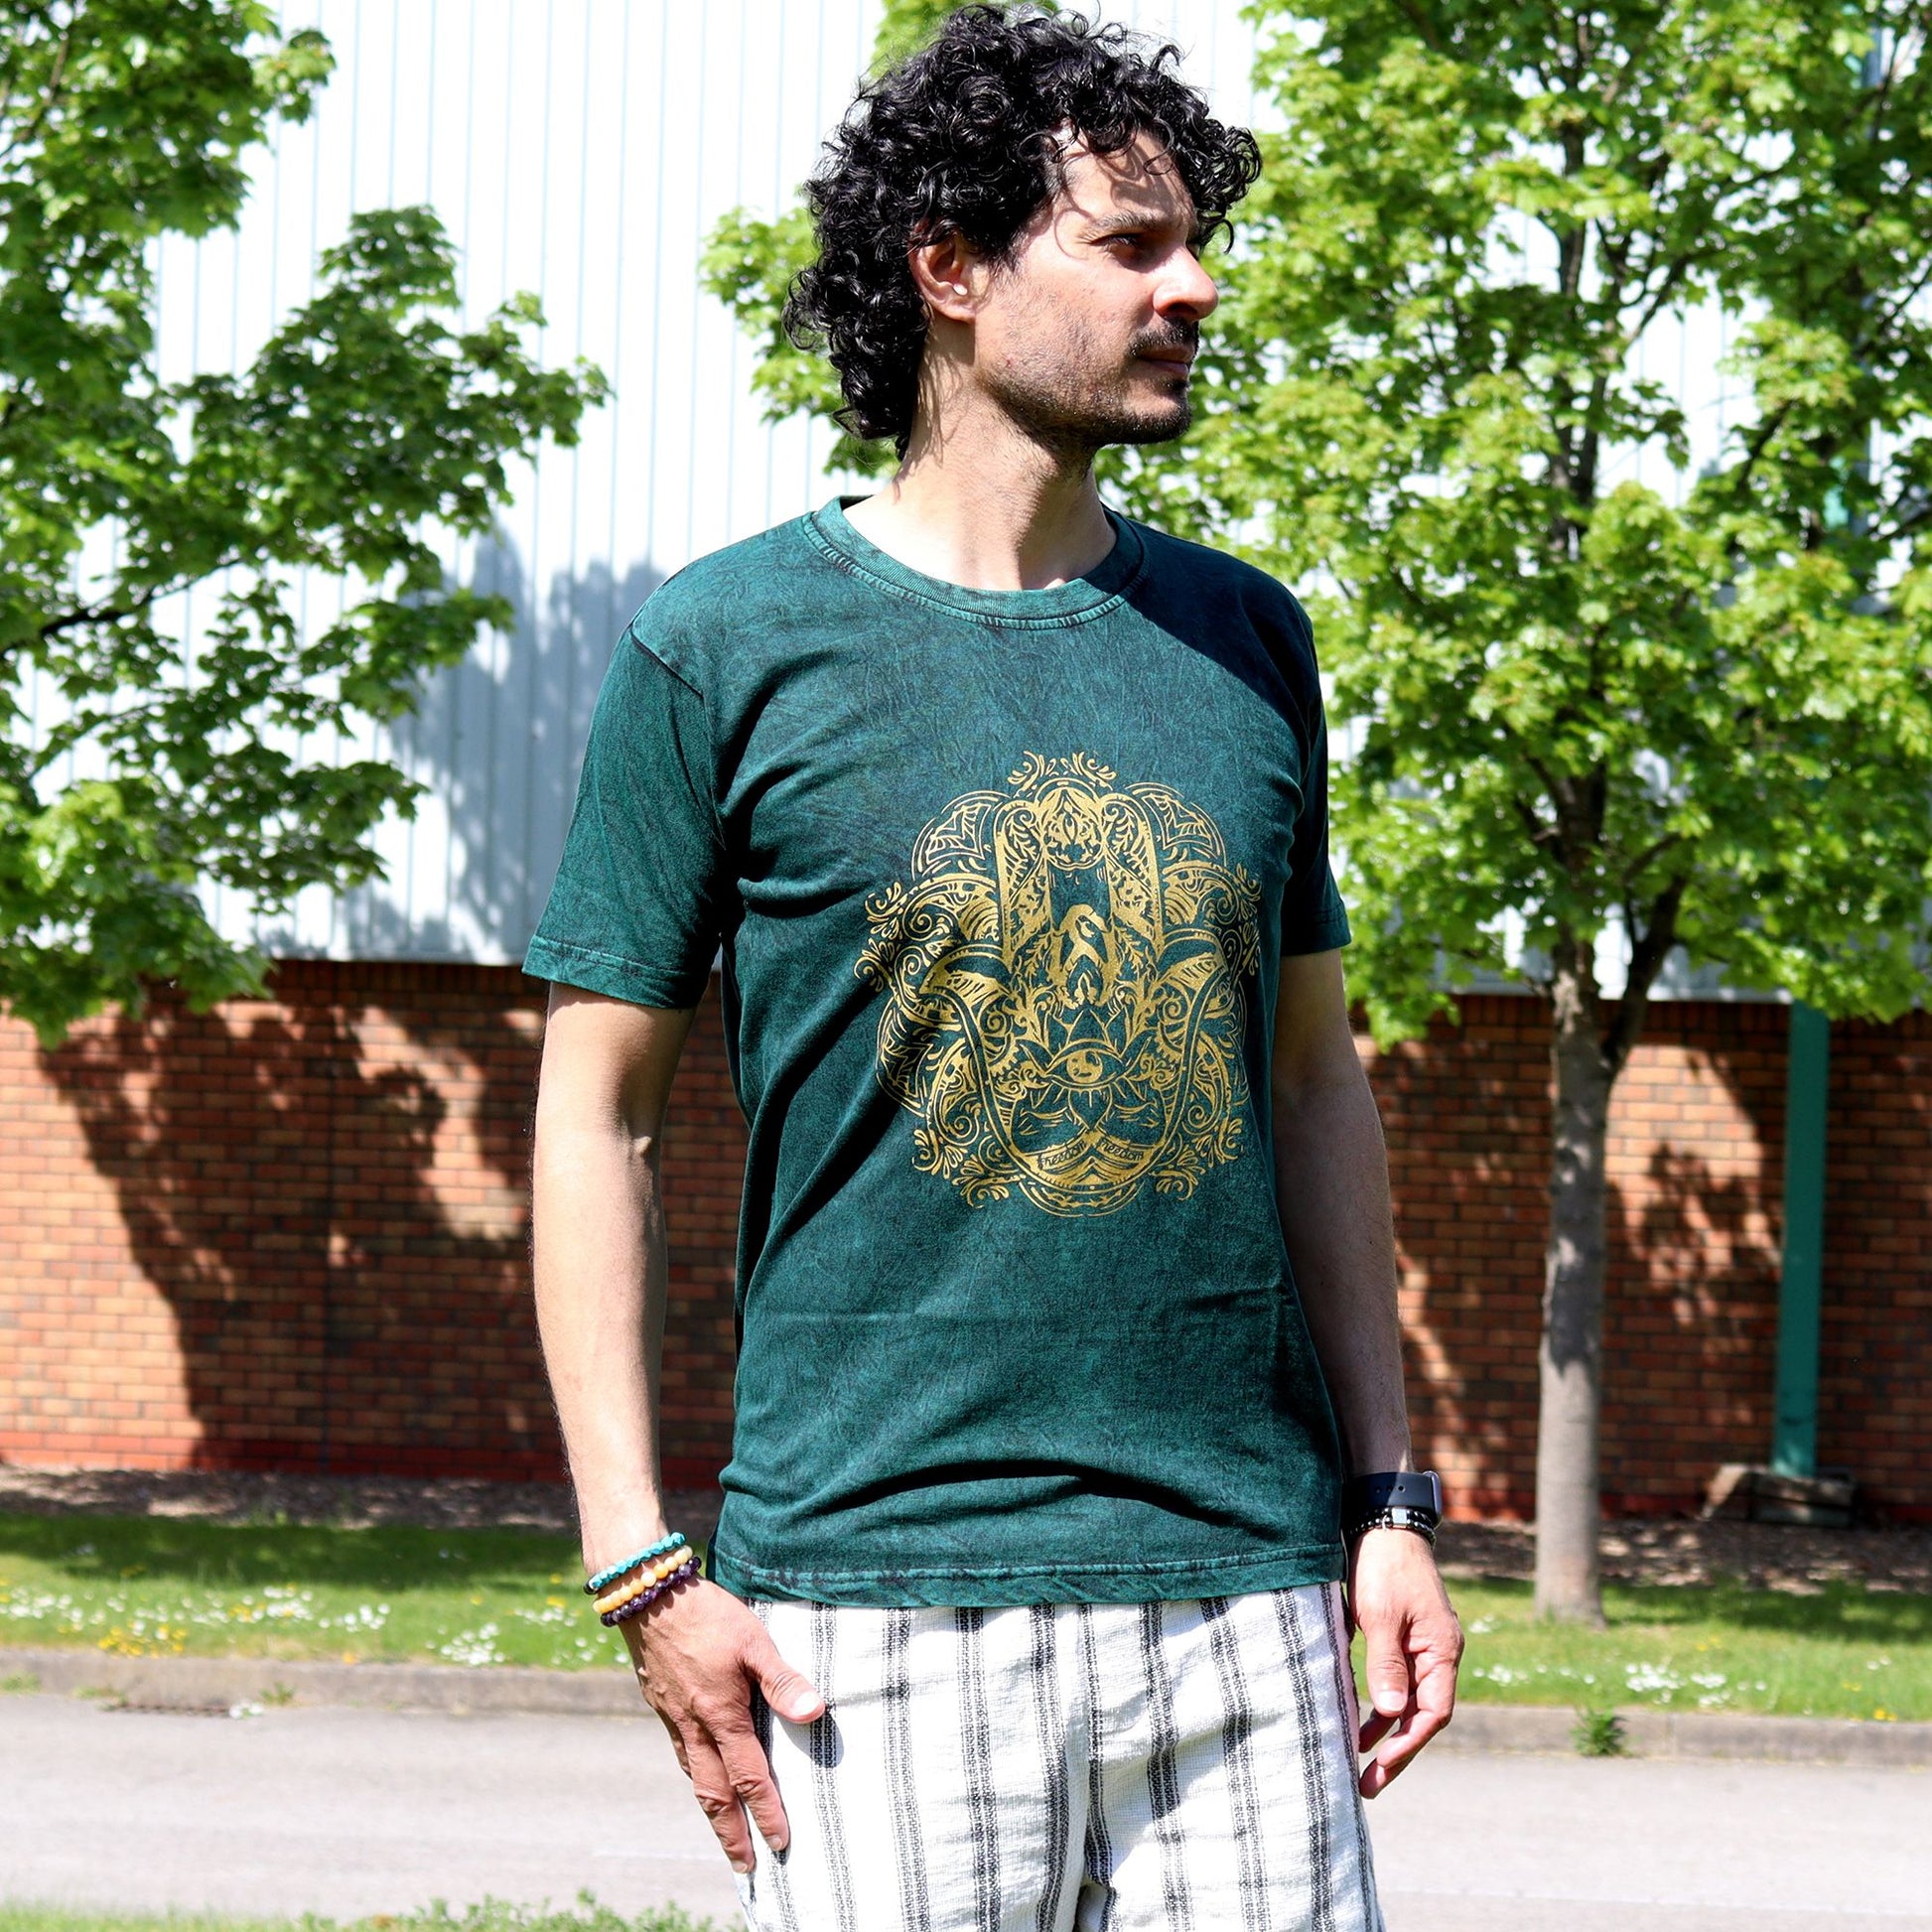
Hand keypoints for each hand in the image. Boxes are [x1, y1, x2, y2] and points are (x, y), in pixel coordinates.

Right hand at [618, 1575, 825, 1873]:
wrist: (648, 1596)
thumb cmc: (707, 1614)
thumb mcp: (753, 1640)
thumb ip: (782, 1680)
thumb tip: (815, 1713)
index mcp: (721, 1715)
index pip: (750, 1777)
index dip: (766, 1812)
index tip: (780, 1843)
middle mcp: (695, 1726)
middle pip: (715, 1794)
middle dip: (732, 1834)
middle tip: (746, 1867)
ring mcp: (674, 1718)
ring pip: (695, 1778)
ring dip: (712, 1811)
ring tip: (725, 1834)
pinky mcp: (662, 1705)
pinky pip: (682, 1754)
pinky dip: (696, 1776)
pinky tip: (702, 1776)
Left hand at [1345, 1526, 1461, 1797]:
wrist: (1382, 1524)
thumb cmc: (1384, 1565)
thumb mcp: (1382, 1615)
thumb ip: (1387, 1663)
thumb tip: (1392, 1714)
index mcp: (1443, 1650)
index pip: (1433, 1712)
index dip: (1408, 1744)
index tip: (1382, 1767)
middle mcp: (1439, 1654)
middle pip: (1423, 1715)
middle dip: (1398, 1752)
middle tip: (1370, 1785)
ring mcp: (1423, 1647)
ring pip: (1409, 1703)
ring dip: (1387, 1733)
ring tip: (1360, 1765)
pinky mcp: (1404, 1640)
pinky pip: (1397, 1683)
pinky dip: (1380, 1706)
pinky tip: (1360, 1723)